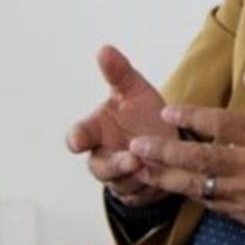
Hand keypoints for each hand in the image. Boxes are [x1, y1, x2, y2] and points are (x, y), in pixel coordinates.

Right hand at [67, 45, 175, 206]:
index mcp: (97, 130)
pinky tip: (165, 180)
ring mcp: (120, 177)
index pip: (78, 136)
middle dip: (115, 165)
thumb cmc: (142, 113)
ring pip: (123, 185)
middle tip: (132, 159)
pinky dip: (152, 189)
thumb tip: (105, 49)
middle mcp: (103, 156)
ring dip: (138, 178)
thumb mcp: (134, 90)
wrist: (167, 138)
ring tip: (155, 167)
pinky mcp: (138, 192)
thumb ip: (119, 73)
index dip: (77, 138)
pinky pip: (142, 196)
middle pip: (99, 168)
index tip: (77, 140)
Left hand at [128, 70, 244, 233]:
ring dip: (166, 176)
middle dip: (165, 151)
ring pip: (197, 185)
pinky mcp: (243, 214)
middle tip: (137, 144)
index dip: (193, 116)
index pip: (223, 125)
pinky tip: (171, 185)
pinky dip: (189, 193)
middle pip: (200, 158)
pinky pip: (210, 203)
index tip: (168, 110)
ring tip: (139, 168)